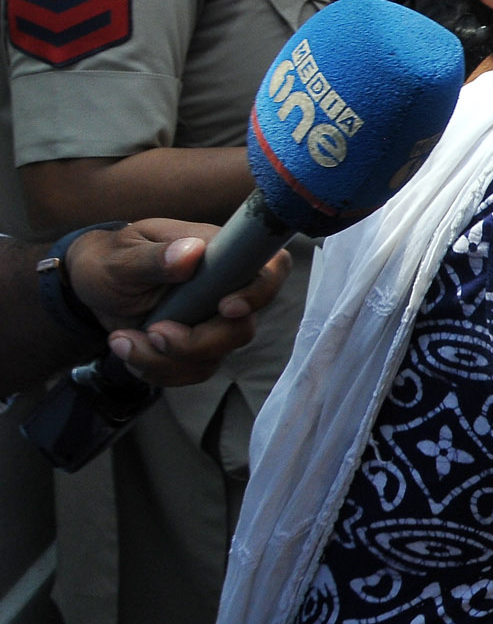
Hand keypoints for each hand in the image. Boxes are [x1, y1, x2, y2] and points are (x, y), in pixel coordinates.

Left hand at [66, 221, 291, 387]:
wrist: (91, 285)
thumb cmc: (109, 259)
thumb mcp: (121, 256)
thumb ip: (154, 258)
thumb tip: (191, 252)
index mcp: (220, 255)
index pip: (270, 268)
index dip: (260, 292)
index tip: (225, 308)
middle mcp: (226, 290)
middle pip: (242, 328)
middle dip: (196, 342)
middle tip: (154, 333)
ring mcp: (213, 322)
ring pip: (214, 357)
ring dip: (164, 360)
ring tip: (121, 340)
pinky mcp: (196, 347)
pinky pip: (190, 371)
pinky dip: (155, 369)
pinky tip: (127, 349)